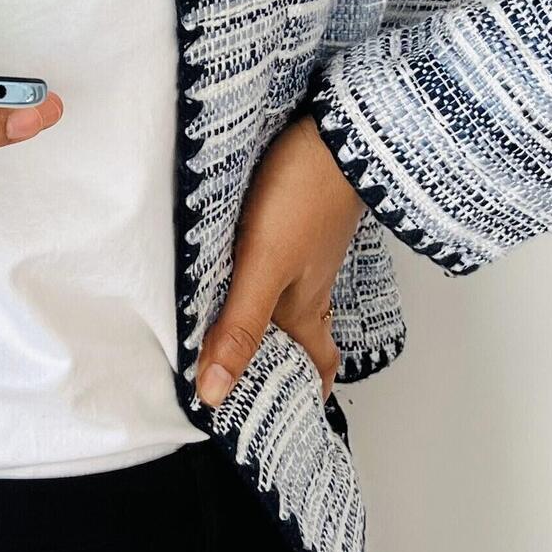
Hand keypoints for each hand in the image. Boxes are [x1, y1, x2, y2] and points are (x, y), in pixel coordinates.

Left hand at [193, 109, 363, 409]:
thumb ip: (239, 326)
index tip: (292, 420)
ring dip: (272, 318)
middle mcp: (312, 284)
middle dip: (285, 359)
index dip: (307, 393)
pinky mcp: (302, 218)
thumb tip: (214, 392)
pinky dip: (269, 277)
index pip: (314, 364)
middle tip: (259, 380)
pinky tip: (246, 265)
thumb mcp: (263, 267)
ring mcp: (310, 250)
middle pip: (304, 334)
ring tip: (241, 330)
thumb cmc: (304, 197)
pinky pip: (288, 261)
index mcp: (306, 307)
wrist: (336, 131)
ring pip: (294, 297)